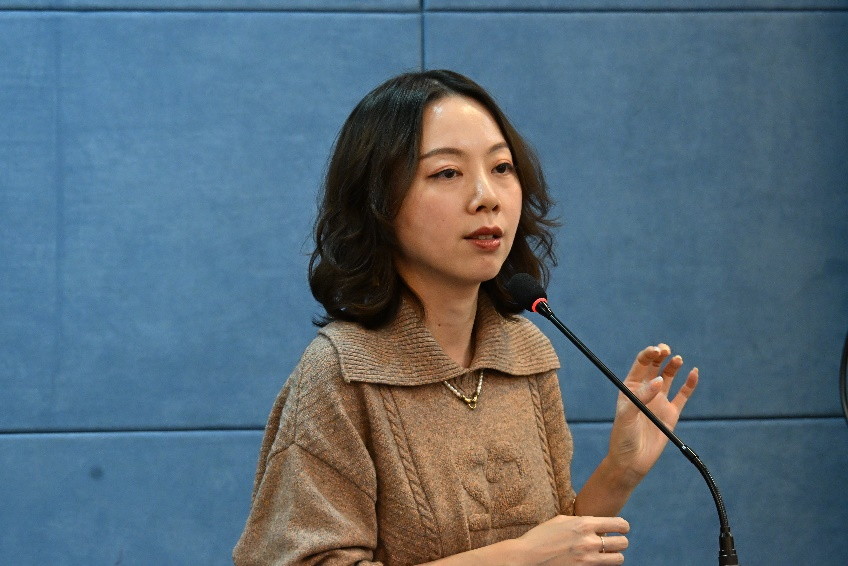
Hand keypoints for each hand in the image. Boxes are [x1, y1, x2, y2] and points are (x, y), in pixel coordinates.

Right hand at [514, 514, 628, 564]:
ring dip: (614, 556)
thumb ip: (580, 521)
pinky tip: (594, 561)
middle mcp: (589, 541)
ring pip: (618, 559)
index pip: (619, 524)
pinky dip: (602, 565)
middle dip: (620, 542)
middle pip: (622, 543)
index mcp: (584, 524)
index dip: (623, 526)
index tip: (622, 528)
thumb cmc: (541, 536)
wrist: (527, 557)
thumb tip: (595, 522)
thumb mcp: (561, 521)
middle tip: (614, 542)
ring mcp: (588, 559)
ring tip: (606, 554)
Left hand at [607, 344, 698, 482]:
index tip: (656, 350)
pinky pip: (682, 395)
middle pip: (655, 367)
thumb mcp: (627, 416)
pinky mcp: (671, 413)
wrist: (631, 462)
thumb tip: (658, 381)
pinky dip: (689, 384)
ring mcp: (659, 402)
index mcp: (630, 388)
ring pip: (669, 377)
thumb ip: (641, 398)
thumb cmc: (622, 437)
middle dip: (661, 355)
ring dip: (673, 366)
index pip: (640, 365)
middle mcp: (645, 391)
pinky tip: (694, 373)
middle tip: (666, 350)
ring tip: (678, 359)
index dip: (648, 355)